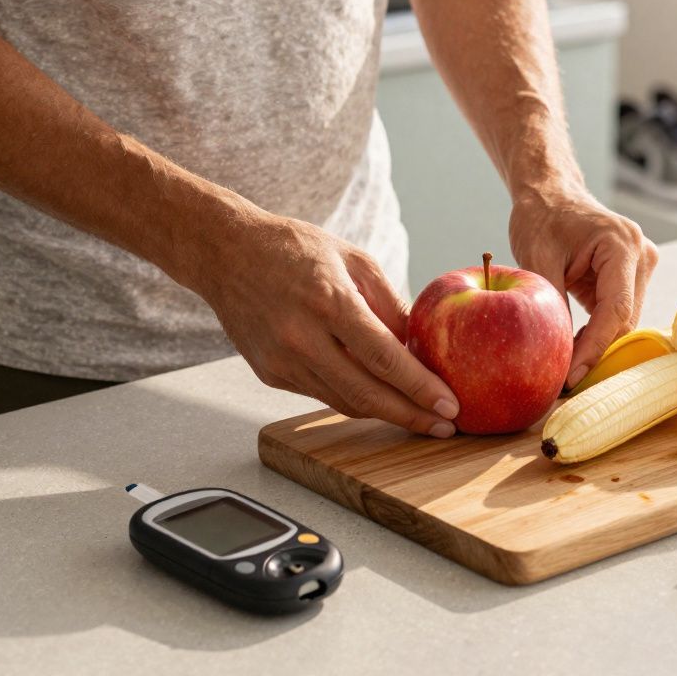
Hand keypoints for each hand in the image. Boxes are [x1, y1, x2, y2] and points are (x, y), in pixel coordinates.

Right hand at [194, 213, 460, 436]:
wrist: (225, 253)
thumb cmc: (293, 248)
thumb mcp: (354, 260)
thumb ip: (390, 306)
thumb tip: (421, 349)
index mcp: (328, 301)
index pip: (385, 359)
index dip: (421, 389)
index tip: (450, 406)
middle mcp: (301, 337)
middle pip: (367, 394)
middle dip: (412, 416)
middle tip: (446, 427)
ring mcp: (281, 360)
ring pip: (345, 402)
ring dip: (386, 413)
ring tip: (422, 417)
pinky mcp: (270, 374)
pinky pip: (323, 394)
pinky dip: (355, 398)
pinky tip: (380, 398)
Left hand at [509, 188, 658, 388]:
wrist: (551, 193)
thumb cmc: (541, 217)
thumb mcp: (537, 259)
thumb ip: (552, 303)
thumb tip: (558, 353)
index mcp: (622, 245)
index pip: (616, 310)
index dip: (594, 347)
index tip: (570, 375)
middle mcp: (641, 255)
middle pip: (624, 320)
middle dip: (595, 352)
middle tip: (561, 381)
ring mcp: (641, 266)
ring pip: (623, 321)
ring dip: (596, 344)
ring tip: (563, 366)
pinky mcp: (631, 277)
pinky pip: (617, 314)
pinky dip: (595, 332)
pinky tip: (572, 346)